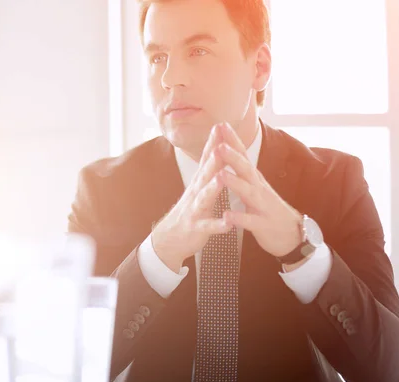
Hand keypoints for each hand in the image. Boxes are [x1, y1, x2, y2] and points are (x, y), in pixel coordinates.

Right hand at [151, 124, 234, 271]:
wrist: (170, 239)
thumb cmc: (190, 211)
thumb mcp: (199, 188)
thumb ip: (208, 170)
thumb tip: (217, 148)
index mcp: (199, 183)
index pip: (206, 159)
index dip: (213, 143)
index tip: (220, 125)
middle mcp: (195, 193)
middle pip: (205, 174)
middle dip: (213, 160)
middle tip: (221, 145)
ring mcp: (195, 211)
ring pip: (204, 198)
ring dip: (213, 188)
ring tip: (221, 179)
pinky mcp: (197, 229)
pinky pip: (208, 227)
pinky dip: (218, 225)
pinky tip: (228, 224)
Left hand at [213, 122, 302, 257]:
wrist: (292, 236)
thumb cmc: (267, 210)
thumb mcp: (255, 188)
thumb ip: (243, 172)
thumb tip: (231, 151)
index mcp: (254, 180)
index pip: (243, 156)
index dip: (232, 141)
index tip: (220, 125)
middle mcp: (259, 189)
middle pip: (246, 170)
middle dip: (233, 157)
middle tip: (219, 145)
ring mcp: (263, 206)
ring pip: (248, 192)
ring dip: (234, 183)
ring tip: (220, 174)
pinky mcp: (263, 225)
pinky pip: (250, 222)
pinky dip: (239, 218)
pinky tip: (227, 215)